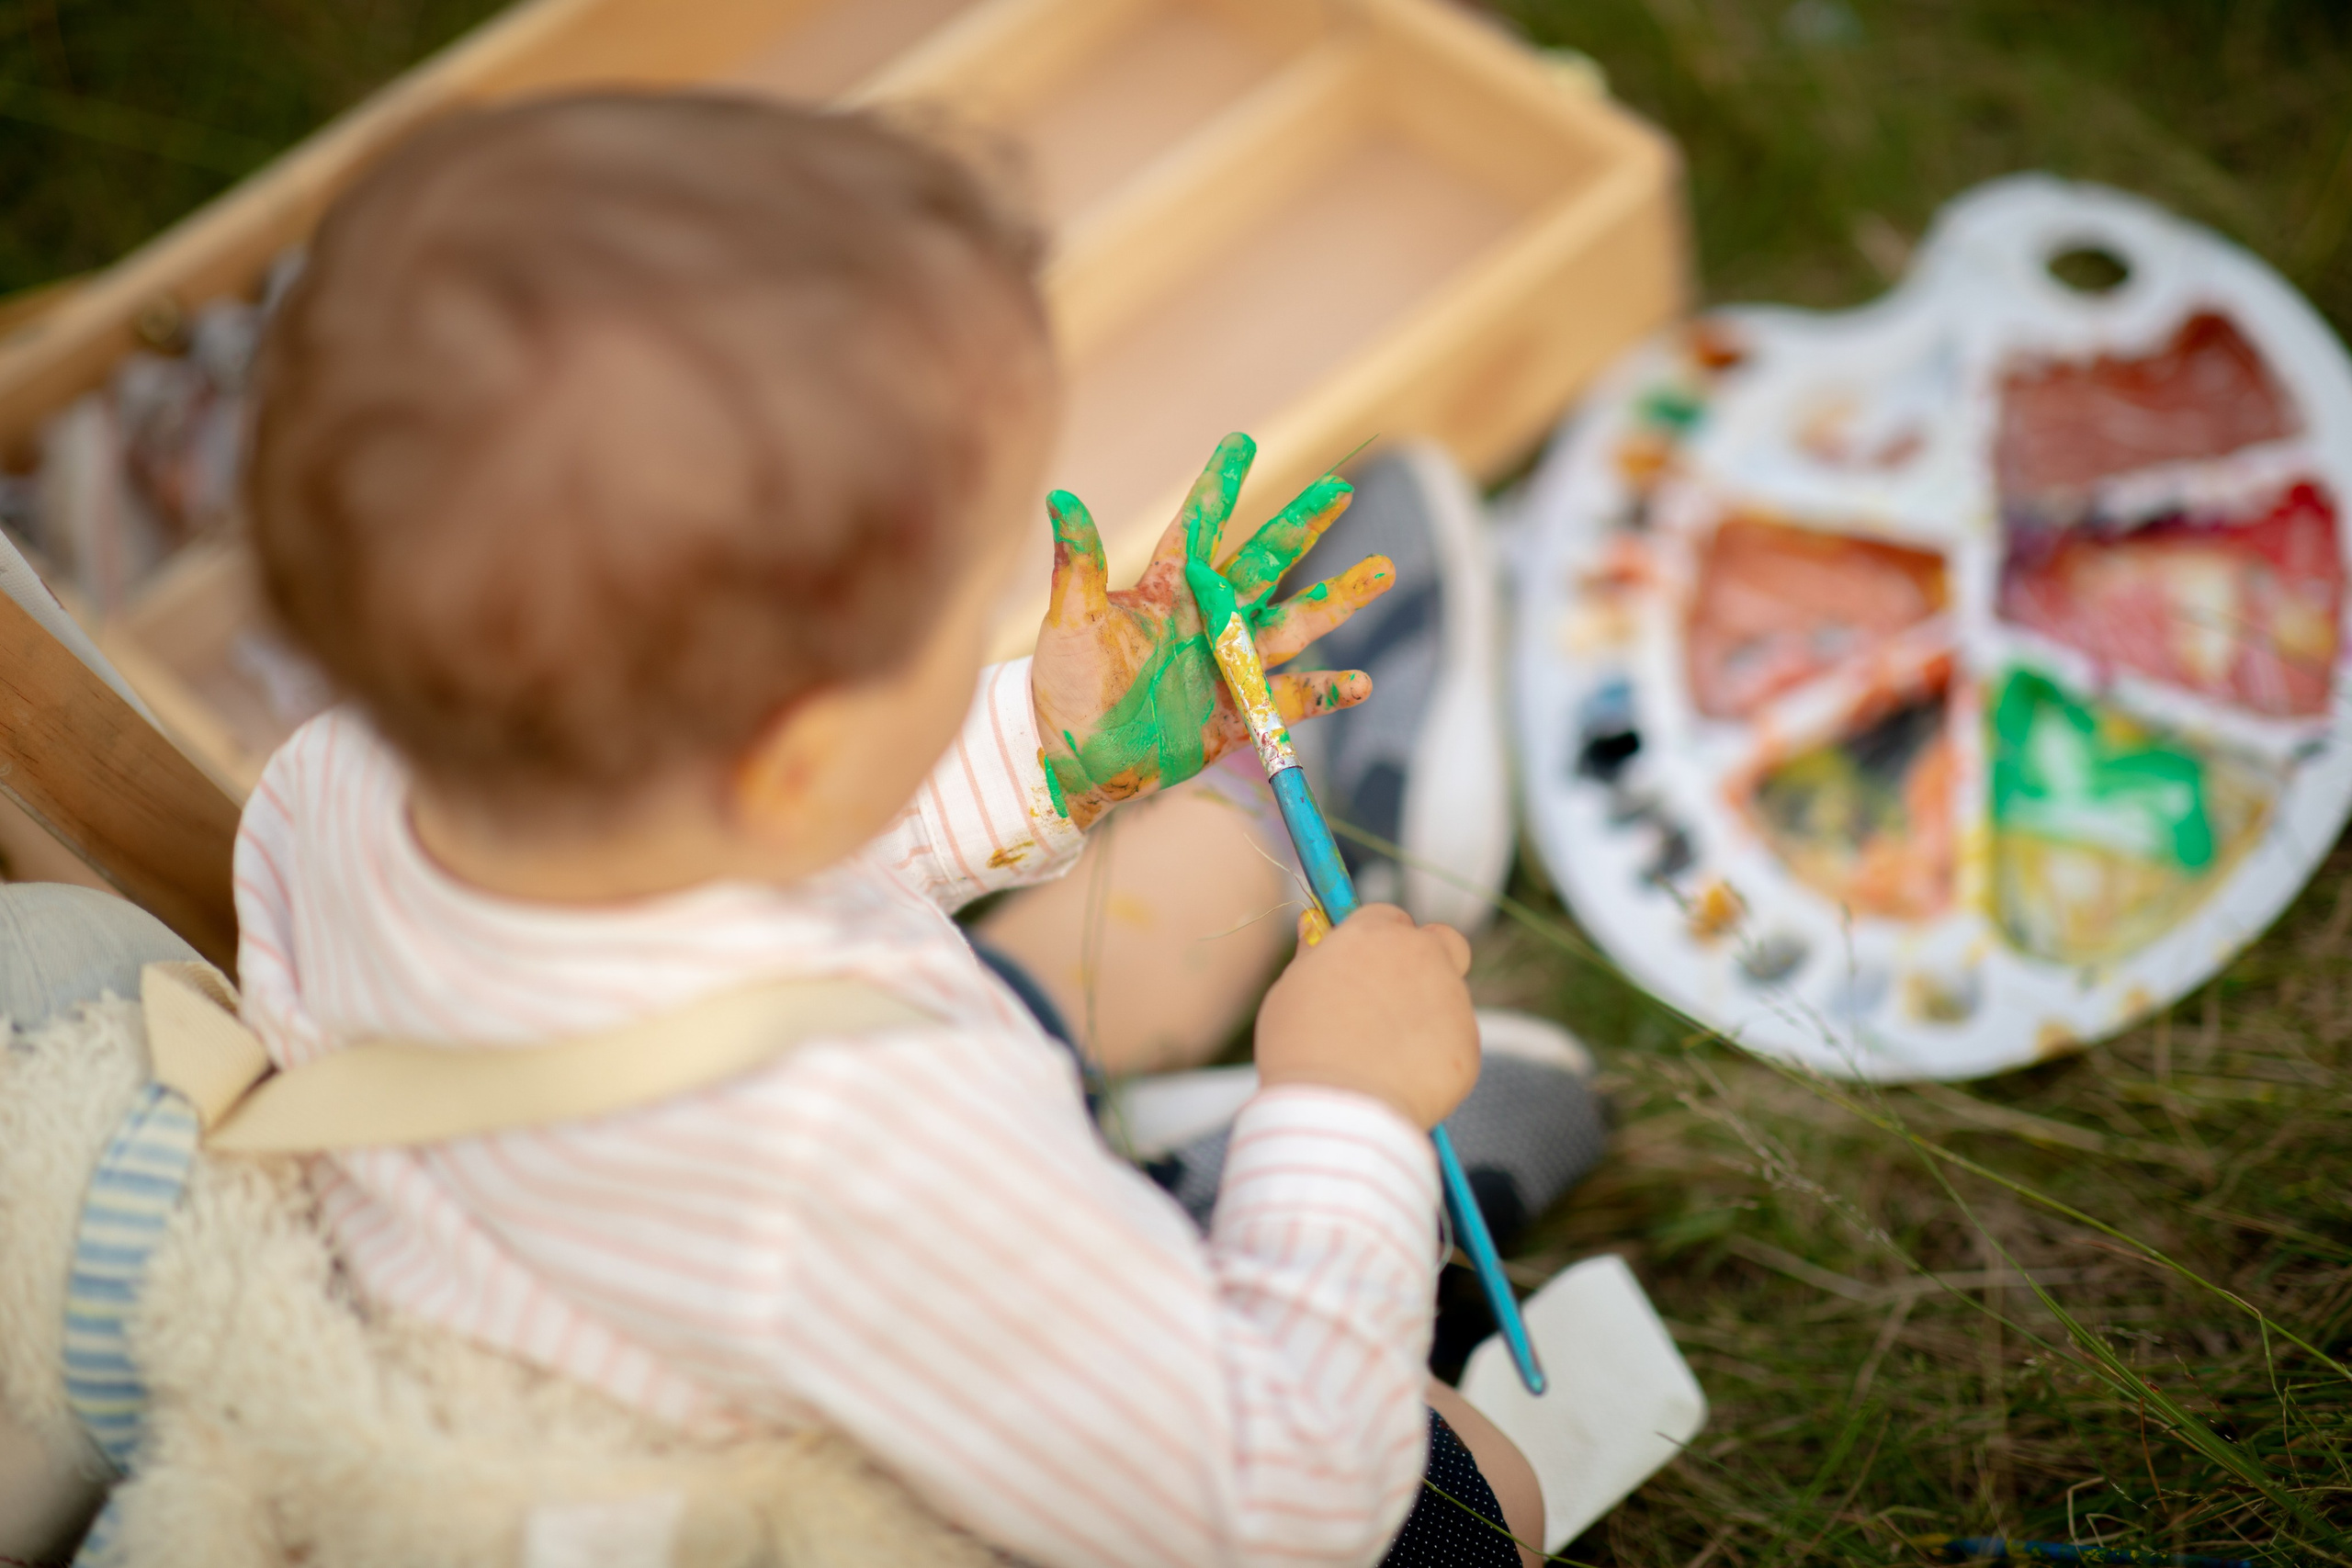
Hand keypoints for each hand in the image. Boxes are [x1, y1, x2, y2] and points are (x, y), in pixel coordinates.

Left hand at [1033, 433, 1393, 828]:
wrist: (1072, 759)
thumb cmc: (1064, 684)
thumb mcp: (1071, 621)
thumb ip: (1077, 563)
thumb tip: (1058, 498)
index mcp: (1168, 590)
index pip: (1199, 526)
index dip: (1219, 485)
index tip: (1241, 441)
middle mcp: (1207, 620)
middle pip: (1266, 563)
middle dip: (1302, 526)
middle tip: (1340, 489)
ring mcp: (1227, 667)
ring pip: (1295, 624)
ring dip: (1338, 599)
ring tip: (1381, 571)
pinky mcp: (1237, 717)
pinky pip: (1290, 701)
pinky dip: (1326, 693)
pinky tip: (1361, 684)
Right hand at [1254, 904, 1477, 1129]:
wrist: (1340, 1107)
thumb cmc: (1302, 1047)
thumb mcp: (1292, 990)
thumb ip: (1312, 955)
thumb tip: (1311, 924)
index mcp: (1374, 935)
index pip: (1388, 917)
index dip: (1377, 942)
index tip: (1364, 965)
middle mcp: (1421, 956)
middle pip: (1441, 942)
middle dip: (1428, 959)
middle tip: (1396, 997)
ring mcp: (1451, 998)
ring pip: (1448, 996)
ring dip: (1426, 1014)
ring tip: (1383, 1056)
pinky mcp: (1468, 1043)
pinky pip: (1453, 1042)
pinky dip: (1433, 1056)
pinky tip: (1400, 1079)